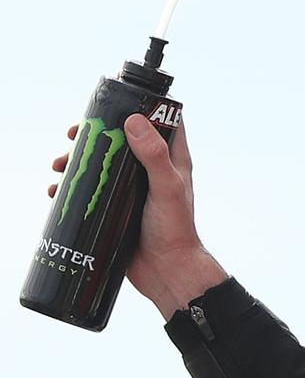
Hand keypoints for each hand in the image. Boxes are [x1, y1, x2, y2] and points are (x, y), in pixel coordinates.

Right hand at [49, 116, 226, 318]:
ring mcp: (133, 191)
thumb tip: (133, 121)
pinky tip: (55, 191)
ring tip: (58, 165)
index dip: (138, 110)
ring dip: (78, 160)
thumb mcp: (167, 188)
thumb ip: (155, 156)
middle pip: (121, 141)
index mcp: (171, 161)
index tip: (112, 105)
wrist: (166, 271)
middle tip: (73, 135)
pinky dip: (73, 187)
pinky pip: (92, 192)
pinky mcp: (117, 209)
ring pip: (103, 165)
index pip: (160, 124)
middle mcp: (152, 172)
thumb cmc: (175, 230)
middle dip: (95, 135)